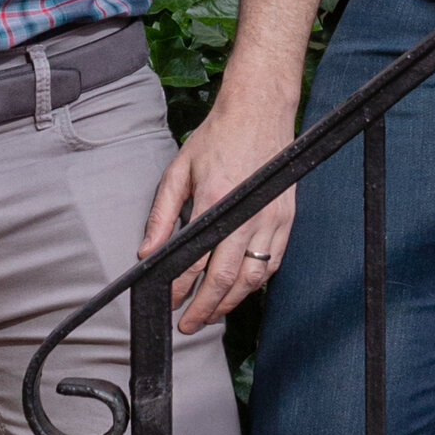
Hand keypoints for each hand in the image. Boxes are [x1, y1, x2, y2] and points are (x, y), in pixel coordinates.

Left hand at [139, 91, 301, 336]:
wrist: (260, 110)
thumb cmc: (219, 136)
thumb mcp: (179, 170)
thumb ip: (162, 214)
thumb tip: (148, 251)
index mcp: (216, 201)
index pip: (195, 260)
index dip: (180, 287)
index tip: (169, 301)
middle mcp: (247, 214)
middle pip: (226, 278)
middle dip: (205, 308)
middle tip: (188, 324)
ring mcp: (271, 217)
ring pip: (253, 277)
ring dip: (232, 301)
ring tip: (212, 313)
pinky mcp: (286, 217)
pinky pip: (273, 261)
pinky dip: (256, 282)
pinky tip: (241, 289)